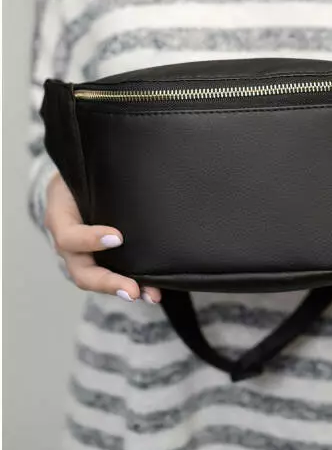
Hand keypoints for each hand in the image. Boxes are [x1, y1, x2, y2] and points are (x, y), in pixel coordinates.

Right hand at [45, 173, 161, 303]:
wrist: (74, 186)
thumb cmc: (80, 177)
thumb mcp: (79, 171)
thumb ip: (97, 171)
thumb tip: (128, 153)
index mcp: (60, 219)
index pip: (69, 236)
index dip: (91, 240)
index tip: (118, 238)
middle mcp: (70, 244)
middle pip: (83, 272)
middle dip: (109, 283)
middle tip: (133, 289)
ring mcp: (83, 257)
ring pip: (99, 281)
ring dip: (125, 289)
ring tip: (151, 296)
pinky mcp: (100, 260)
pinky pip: (113, 277)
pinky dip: (132, 285)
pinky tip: (154, 290)